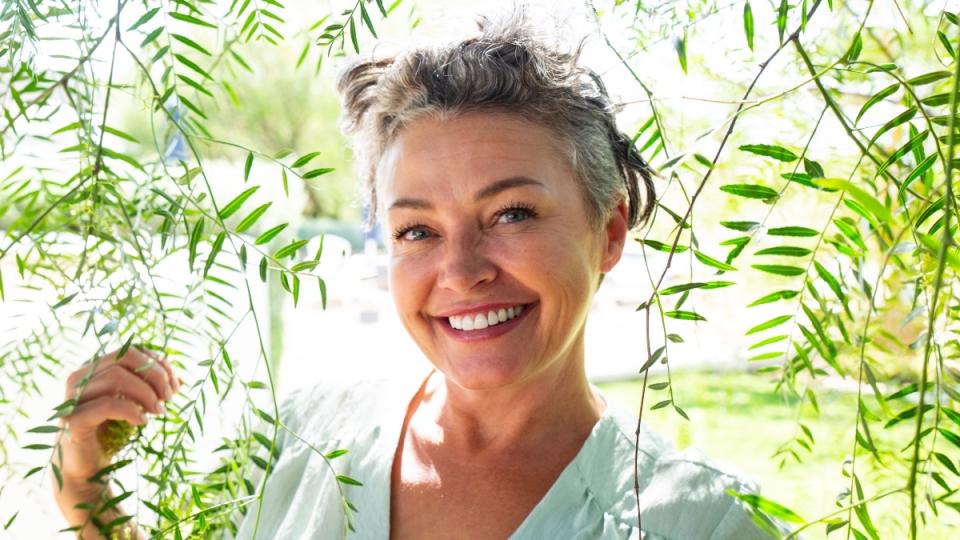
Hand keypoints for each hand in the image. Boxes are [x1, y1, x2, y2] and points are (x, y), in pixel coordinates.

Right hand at [52, 347, 179, 528]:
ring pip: (115, 377)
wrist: (87, 471)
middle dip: (155, 375)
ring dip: (146, 393)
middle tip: (169, 397)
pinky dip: (132, 410)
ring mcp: (73, 398)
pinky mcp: (73, 420)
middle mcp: (80, 378)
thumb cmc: (111, 435)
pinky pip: (107, 404)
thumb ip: (152, 390)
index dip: (157, 363)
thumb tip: (181, 380)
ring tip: (158, 410)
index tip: (175, 385)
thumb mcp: (136, 407)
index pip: (130, 351)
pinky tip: (143, 422)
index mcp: (94, 370)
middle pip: (124, 357)